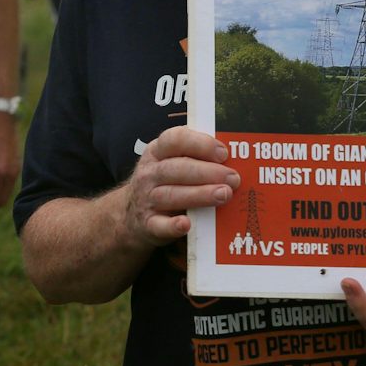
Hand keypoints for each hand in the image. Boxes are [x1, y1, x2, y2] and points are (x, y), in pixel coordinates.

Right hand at [120, 127, 236, 246]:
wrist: (132, 213)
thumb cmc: (165, 182)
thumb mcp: (171, 161)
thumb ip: (196, 155)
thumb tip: (234, 156)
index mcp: (157, 151)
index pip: (174, 140)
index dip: (200, 144)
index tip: (224, 153)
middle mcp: (149, 173)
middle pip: (177, 168)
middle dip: (208, 172)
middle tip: (233, 178)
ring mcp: (146, 199)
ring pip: (171, 195)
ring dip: (200, 195)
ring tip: (224, 195)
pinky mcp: (147, 224)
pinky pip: (159, 225)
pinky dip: (172, 226)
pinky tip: (187, 224)